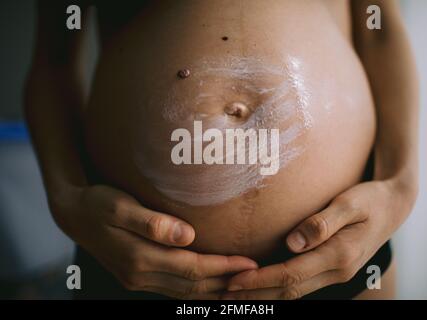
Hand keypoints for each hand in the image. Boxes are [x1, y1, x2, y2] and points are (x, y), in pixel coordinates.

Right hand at [51, 185, 257, 298]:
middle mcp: (140, 275)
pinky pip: (175, 289)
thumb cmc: (98, 203)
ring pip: (185, 293)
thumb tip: (186, 235)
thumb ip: (152, 222)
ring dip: (214, 290)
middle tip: (255, 275)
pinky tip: (211, 284)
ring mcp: (138, 279)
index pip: (192, 268)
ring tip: (241, 283)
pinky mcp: (138, 276)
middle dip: (226, 281)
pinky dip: (197, 289)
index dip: (223, 267)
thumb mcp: (119, 206)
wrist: (73, 214)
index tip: (250, 262)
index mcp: (139, 258)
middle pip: (192, 285)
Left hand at [223, 179, 416, 298]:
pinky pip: (303, 284)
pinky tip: (264, 286)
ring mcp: (336, 273)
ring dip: (266, 295)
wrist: (394, 205)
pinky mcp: (333, 268)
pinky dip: (280, 288)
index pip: (290, 275)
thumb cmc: (370, 199)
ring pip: (295, 292)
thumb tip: (293, 243)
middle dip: (256, 295)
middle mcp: (337, 271)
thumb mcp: (350, 203)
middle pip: (289, 290)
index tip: (233, 281)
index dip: (260, 280)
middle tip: (224, 295)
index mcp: (339, 256)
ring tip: (238, 296)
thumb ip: (322, 223)